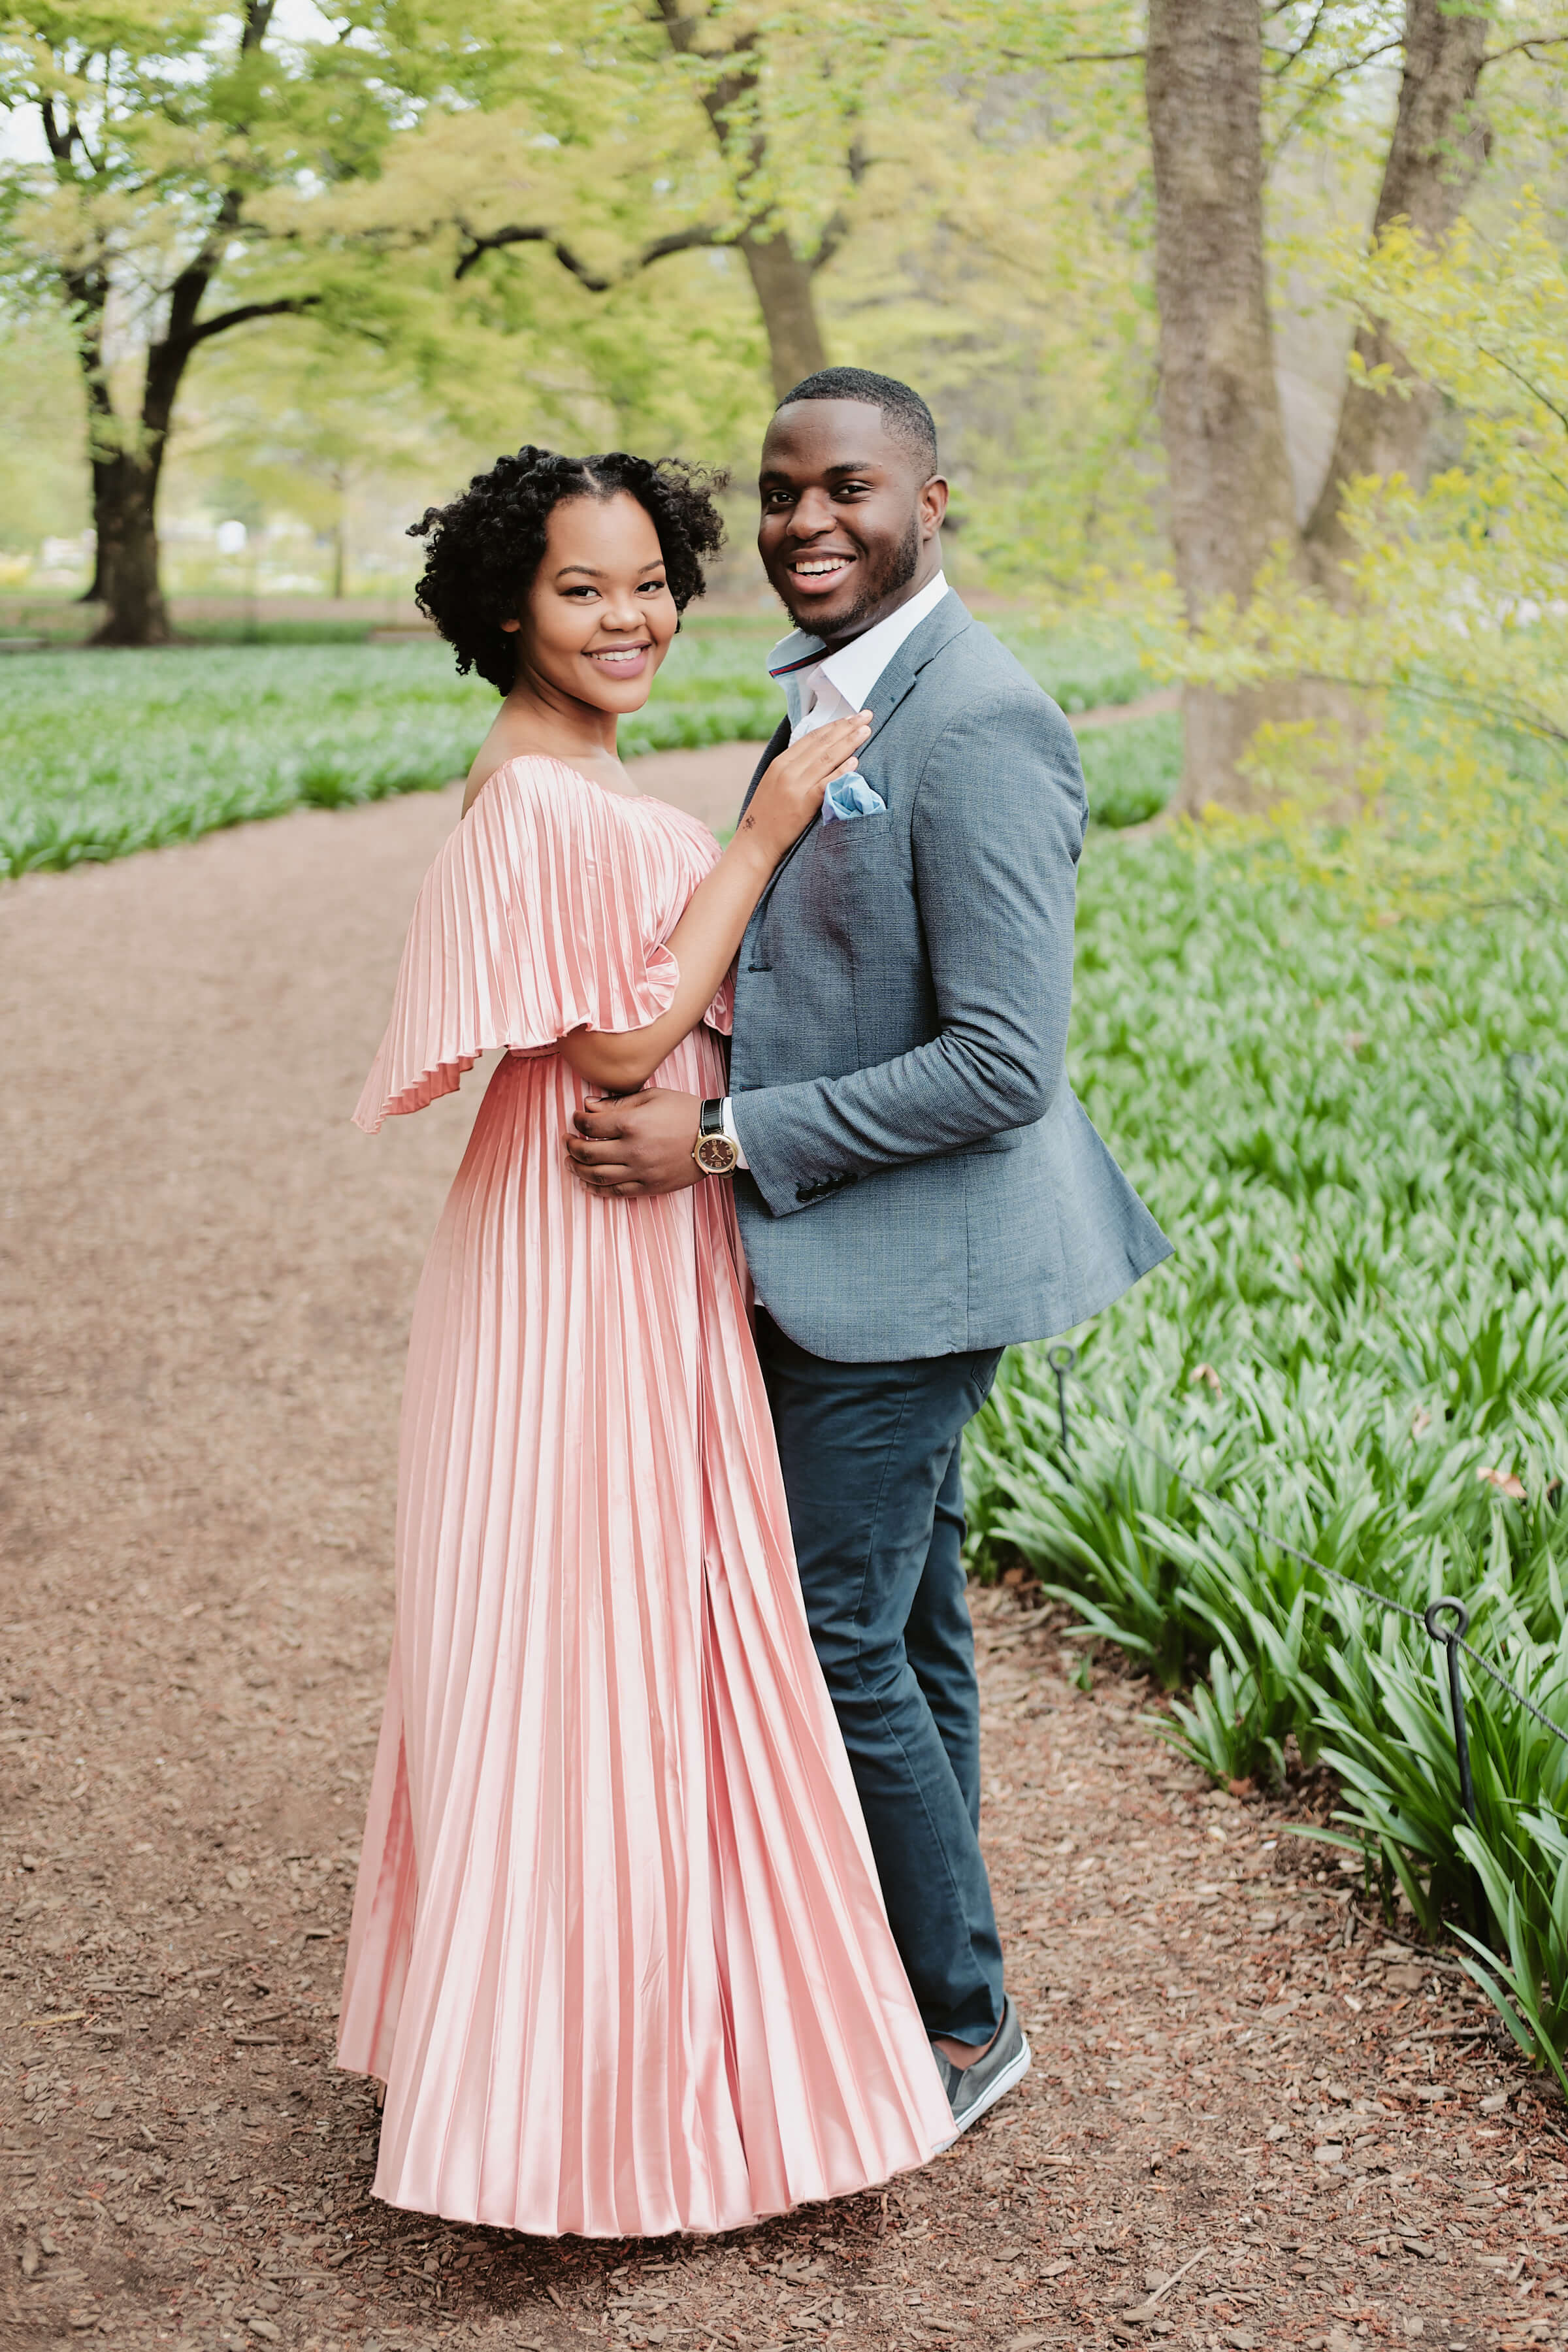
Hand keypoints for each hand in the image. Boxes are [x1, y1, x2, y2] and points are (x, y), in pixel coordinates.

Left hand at [565, 1089, 705, 1195]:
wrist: (716, 1137)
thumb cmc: (685, 1112)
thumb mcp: (652, 1096)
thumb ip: (618, 1103)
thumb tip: (588, 1106)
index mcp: (632, 1124)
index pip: (590, 1124)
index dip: (577, 1120)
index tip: (576, 1118)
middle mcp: (632, 1150)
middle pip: (588, 1153)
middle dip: (571, 1146)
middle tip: (566, 1141)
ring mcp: (641, 1171)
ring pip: (597, 1176)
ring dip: (578, 1169)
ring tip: (570, 1162)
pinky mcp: (649, 1187)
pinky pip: (616, 1192)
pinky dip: (597, 1189)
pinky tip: (587, 1183)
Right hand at [738, 710, 872, 861]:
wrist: (755, 843)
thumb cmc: (767, 816)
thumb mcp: (775, 784)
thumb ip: (793, 769)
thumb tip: (817, 757)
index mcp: (780, 763)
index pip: (812, 738)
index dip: (834, 725)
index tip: (851, 717)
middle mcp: (787, 770)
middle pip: (822, 743)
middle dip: (846, 727)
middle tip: (866, 716)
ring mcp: (795, 786)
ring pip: (827, 759)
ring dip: (849, 743)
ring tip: (866, 731)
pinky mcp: (803, 804)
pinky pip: (826, 783)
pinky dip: (841, 771)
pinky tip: (855, 761)